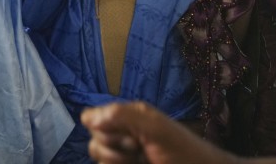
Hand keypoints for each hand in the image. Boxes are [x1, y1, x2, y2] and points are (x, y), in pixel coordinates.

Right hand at [82, 102, 239, 163]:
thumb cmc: (184, 151)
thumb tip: (90, 119)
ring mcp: (125, 157)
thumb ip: (123, 116)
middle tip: (138, 149)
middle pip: (93, 142)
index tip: (123, 133)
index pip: (91, 118)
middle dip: (112, 148)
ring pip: (99, 159)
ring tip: (141, 162)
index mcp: (127, 118)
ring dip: (116, 162)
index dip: (100, 127)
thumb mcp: (155, 127)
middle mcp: (122, 136)